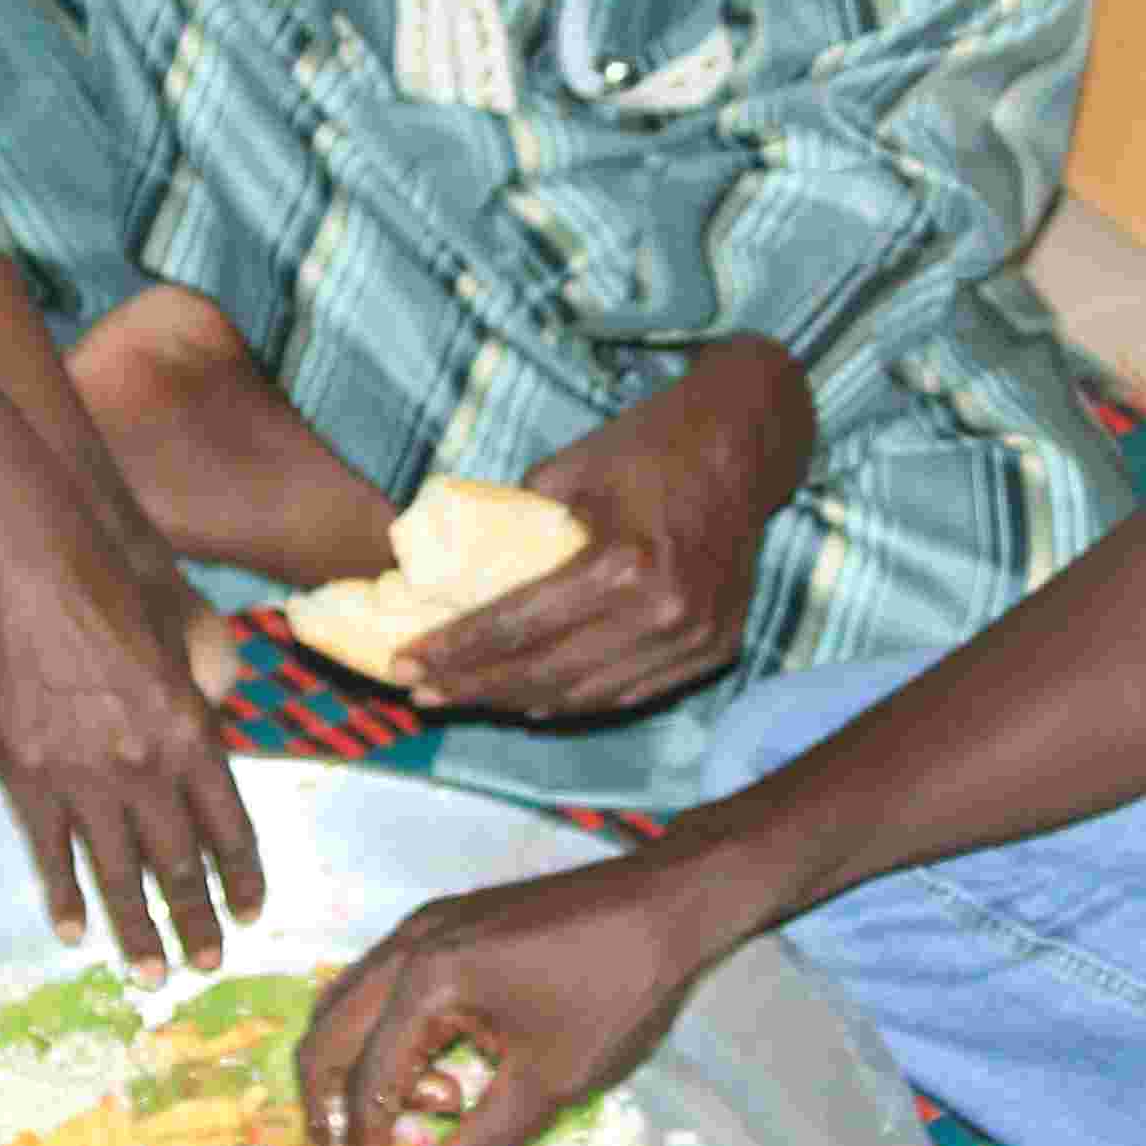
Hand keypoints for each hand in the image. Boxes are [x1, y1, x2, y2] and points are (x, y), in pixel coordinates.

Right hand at [0, 517, 267, 978]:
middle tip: (209, 965)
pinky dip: (64, 895)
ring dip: (137, 929)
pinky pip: (50, 852)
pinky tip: (75, 931)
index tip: (251, 912)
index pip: (231, 825)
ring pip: (118, 872)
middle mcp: (145, 765)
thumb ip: (205, 680)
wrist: (27, 551)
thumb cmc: (111, 569)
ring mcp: (81, 775)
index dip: (241, 875)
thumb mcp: (185, 625)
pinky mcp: (23, 773)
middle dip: (197, 920)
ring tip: (151, 974)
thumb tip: (214, 708)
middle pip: (179, 862)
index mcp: (194, 730)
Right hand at [294, 850, 749, 1145]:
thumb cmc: (617, 987)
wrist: (669, 900)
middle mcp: (406, 946)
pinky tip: (446, 1075)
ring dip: (363, 1078)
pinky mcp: (447, 926)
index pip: (366, 1089)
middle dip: (335, 1120)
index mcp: (424, 981)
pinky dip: (392, 1043)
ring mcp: (423, 928)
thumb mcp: (551, 1081)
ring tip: (428, 1123)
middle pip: (326, 1044)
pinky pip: (385, 992)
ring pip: (349, 1013)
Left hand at [401, 338, 811, 721]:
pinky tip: (533, 699)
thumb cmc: (648, 444)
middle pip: (547, 673)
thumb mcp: (568, 469)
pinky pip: (632, 692)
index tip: (402, 666)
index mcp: (623, 563)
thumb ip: (514, 525)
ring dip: (520, 702)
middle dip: (474, 688)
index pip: (517, 626)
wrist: (743, 443)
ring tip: (467, 697)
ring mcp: (695, 637)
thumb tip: (449, 570)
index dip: (453, 652)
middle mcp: (663, 612)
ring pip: (588, 696)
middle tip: (419, 692)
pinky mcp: (715, 647)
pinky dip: (577, 700)